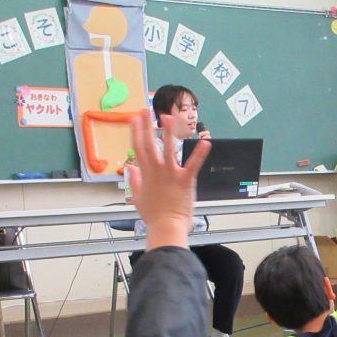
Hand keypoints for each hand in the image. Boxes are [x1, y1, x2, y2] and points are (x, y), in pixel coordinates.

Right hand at [129, 110, 209, 248]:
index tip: (133, 119)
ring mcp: (170, 173)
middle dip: (146, 125)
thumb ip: (135, 181)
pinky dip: (200, 153)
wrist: (166, 226)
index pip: (138, 148)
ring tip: (168, 116)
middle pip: (149, 143)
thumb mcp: (137, 197)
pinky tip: (206, 142)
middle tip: (144, 110)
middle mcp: (156, 170)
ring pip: (168, 148)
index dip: (135, 132)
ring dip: (169, 131)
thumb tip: (130, 169)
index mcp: (145, 174)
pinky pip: (193, 164)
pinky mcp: (185, 180)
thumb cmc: (153, 215)